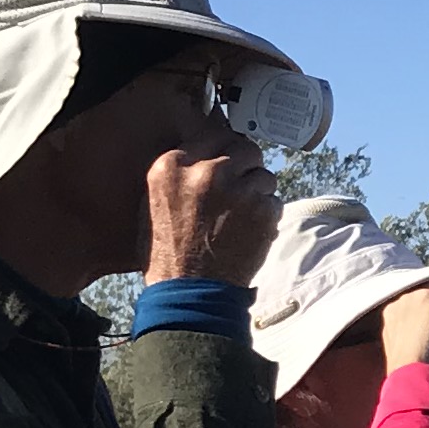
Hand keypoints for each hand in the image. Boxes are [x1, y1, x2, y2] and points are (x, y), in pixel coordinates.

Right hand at [144, 92, 279, 287]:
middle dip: (246, 166)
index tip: (228, 158)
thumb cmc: (168, 253)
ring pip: (263, 175)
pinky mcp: (262, 210)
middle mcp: (206, 172)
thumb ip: (179, 172)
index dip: (224, 148)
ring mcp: (237, 190)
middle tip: (241, 186)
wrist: (189, 293)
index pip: (212, 134)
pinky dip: (267, 215)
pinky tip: (250, 231)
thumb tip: (205, 146)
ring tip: (242, 216)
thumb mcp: (154, 202)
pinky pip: (274, 200)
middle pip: (243, 149)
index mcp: (172, 167)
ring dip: (258, 192)